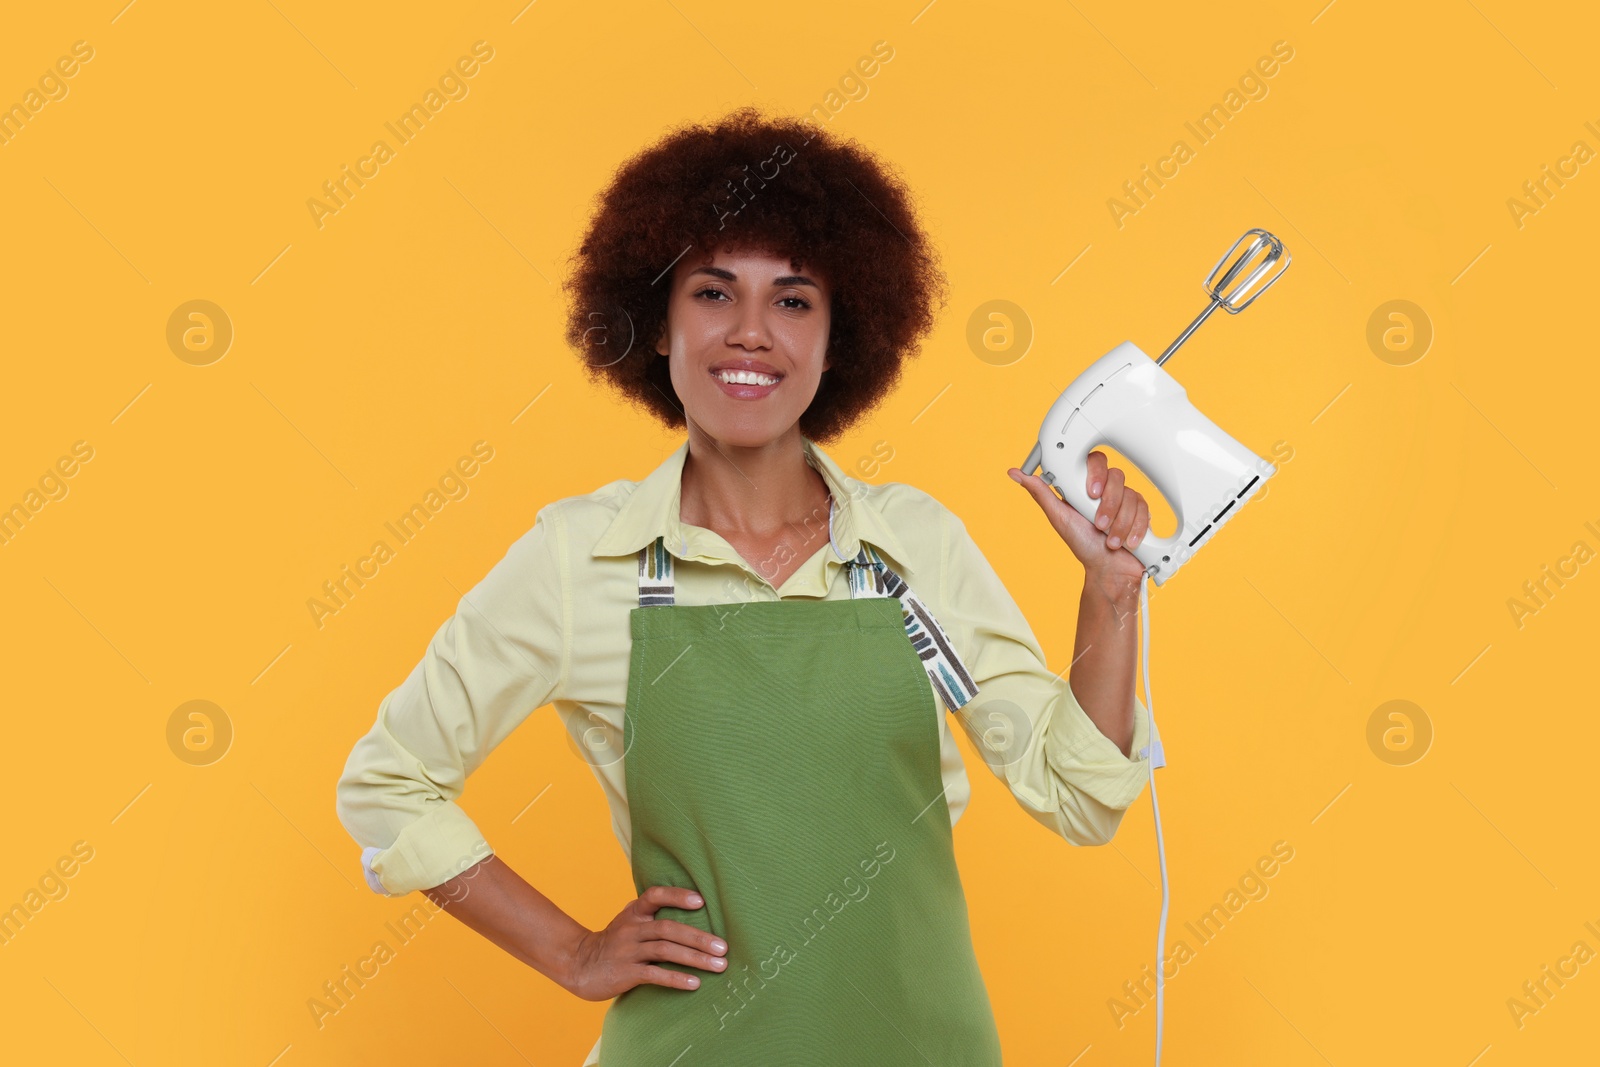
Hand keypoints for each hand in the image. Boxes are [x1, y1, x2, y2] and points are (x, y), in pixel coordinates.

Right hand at [562, 885, 728, 1000]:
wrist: (579, 965)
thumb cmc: (613, 942)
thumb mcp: (628, 921)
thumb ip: (650, 913)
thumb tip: (688, 903)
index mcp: (634, 913)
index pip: (655, 896)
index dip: (677, 896)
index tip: (701, 901)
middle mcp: (631, 928)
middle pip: (669, 928)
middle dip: (699, 938)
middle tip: (723, 948)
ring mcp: (628, 951)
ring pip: (666, 950)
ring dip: (695, 959)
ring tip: (718, 966)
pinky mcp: (625, 973)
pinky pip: (654, 975)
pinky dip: (676, 978)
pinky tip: (694, 983)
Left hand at [1008, 451, 1150, 591]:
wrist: (1109, 570)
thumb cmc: (1083, 545)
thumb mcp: (1059, 518)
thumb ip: (1041, 493)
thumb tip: (1015, 473)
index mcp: (1086, 486)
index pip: (1096, 461)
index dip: (1096, 474)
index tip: (1091, 494)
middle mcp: (1108, 490)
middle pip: (1117, 476)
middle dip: (1109, 505)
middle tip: (1099, 525)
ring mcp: (1126, 499)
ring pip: (1131, 495)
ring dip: (1120, 523)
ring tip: (1110, 540)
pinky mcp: (1142, 511)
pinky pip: (1145, 509)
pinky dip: (1134, 528)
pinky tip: (1127, 542)